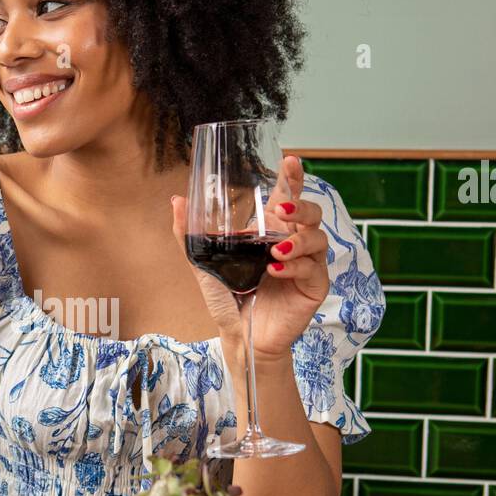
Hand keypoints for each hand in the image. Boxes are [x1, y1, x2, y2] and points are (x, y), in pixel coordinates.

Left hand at [171, 155, 329, 363]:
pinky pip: (313, 269)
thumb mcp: (204, 263)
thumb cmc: (228, 298)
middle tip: (283, 209)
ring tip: (276, 251)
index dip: (292, 178)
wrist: (240, 335)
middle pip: (312, 212)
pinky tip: (275, 272)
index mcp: (272, 231)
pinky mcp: (314, 287)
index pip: (288, 198)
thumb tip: (177, 200)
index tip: (289, 161)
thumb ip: (190, 234)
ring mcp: (307, 264)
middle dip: (302, 205)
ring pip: (318, 238)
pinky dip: (295, 267)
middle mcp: (293, 243)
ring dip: (299, 239)